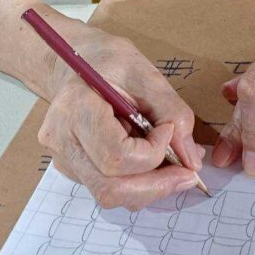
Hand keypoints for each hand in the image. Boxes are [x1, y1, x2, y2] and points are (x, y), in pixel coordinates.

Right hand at [38, 20, 203, 209]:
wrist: (75, 61)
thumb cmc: (109, 61)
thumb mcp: (146, 74)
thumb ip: (172, 112)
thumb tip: (191, 160)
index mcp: (75, 109)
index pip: (115, 156)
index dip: (152, 152)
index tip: (170, 130)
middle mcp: (62, 141)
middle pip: (110, 187)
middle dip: (156, 185)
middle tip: (188, 174)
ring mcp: (65, 159)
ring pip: (110, 194)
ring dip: (150, 187)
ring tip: (173, 165)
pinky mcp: (74, 169)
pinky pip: (109, 187)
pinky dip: (138, 182)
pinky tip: (151, 160)